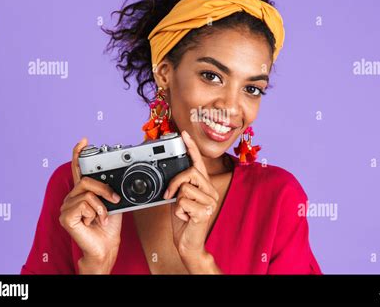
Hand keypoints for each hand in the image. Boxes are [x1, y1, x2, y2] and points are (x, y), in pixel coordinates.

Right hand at [59, 138, 122, 273]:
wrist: (106, 245)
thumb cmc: (109, 225)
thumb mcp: (113, 202)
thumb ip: (110, 188)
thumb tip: (116, 177)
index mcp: (82, 192)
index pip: (78, 169)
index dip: (79, 154)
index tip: (84, 140)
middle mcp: (72, 197)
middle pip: (86, 180)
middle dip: (104, 188)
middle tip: (114, 200)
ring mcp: (66, 207)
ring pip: (87, 193)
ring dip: (102, 206)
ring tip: (102, 217)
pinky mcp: (66, 217)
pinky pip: (84, 204)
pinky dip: (95, 212)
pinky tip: (93, 222)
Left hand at [164, 131, 221, 272]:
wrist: (188, 244)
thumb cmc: (184, 221)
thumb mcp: (179, 199)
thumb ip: (179, 186)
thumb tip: (170, 176)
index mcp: (204, 186)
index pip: (198, 163)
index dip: (191, 147)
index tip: (184, 134)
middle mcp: (210, 191)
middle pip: (191, 172)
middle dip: (175, 182)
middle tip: (169, 195)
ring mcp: (209, 202)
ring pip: (185, 188)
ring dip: (177, 201)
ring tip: (182, 210)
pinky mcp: (204, 212)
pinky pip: (183, 203)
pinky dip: (178, 212)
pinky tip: (185, 218)